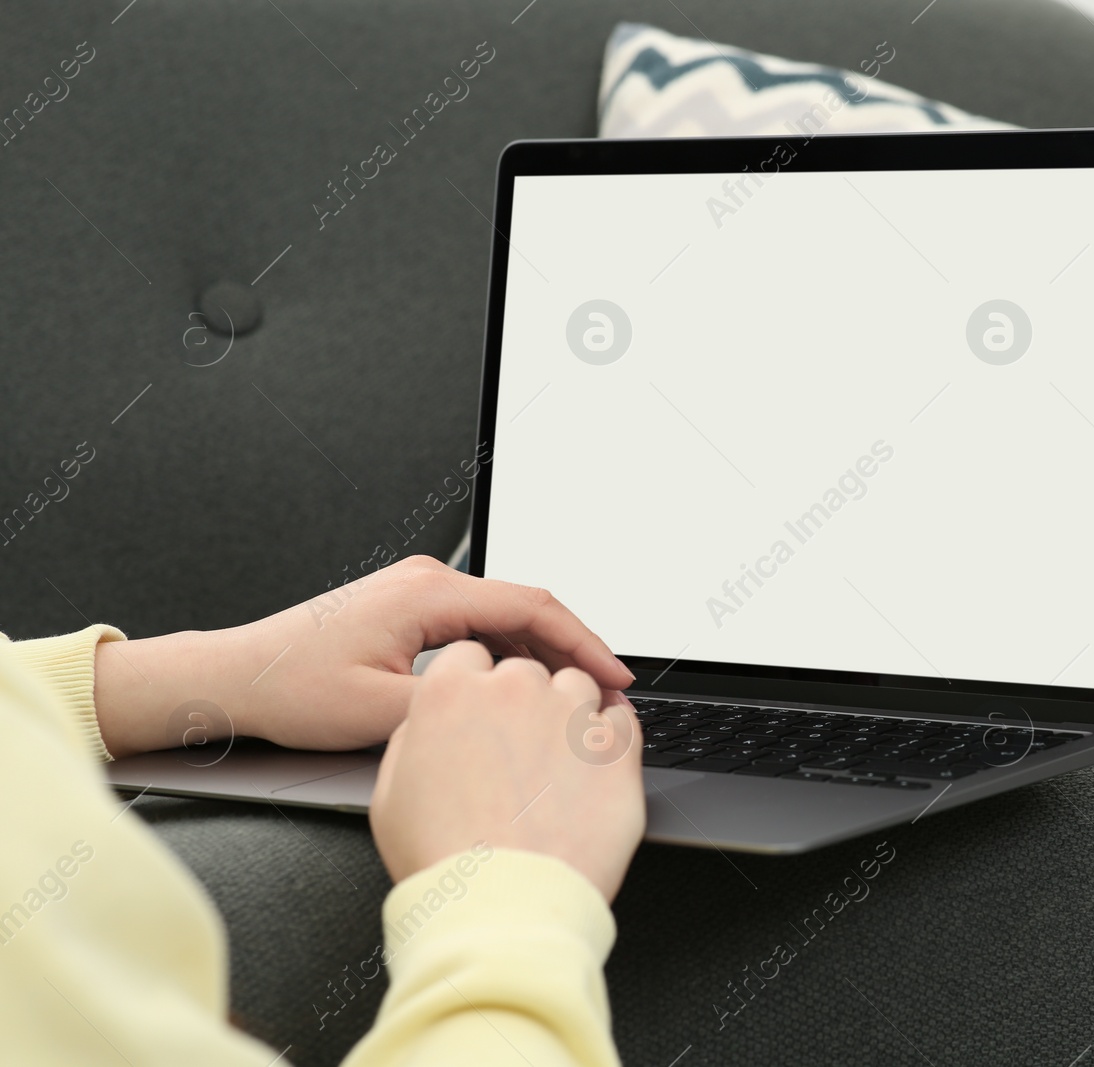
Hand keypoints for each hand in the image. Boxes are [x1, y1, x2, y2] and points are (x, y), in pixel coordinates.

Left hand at [93, 555, 634, 757]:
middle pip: (526, 606)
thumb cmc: (292, 688)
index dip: (584, 643)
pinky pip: (477, 624)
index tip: (614, 675)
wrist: (237, 677)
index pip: (532, 607)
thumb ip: (457, 705)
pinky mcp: (409, 609)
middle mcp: (427, 581)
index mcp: (427, 593)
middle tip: (606, 693)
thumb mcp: (382, 711)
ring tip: (571, 696)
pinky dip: (509, 653)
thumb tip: (513, 709)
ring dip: (541, 653)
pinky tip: (522, 687)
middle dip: (572, 649)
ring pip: (504, 616)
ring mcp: (418, 591)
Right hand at [369, 640, 643, 900]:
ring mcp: (570, 716)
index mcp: (452, 692)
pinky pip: (622, 718)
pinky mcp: (615, 748)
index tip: (483, 712)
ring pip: (578, 685)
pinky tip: (594, 765)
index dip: (476, 687)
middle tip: (517, 753)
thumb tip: (433, 723)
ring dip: (569, 713)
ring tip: (557, 763)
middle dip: (522, 702)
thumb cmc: (445, 861)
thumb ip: (414, 737)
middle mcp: (514, 691)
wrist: (502, 907)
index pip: (471, 657)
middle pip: (526, 671)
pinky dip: (610, 736)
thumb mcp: (390, 793)